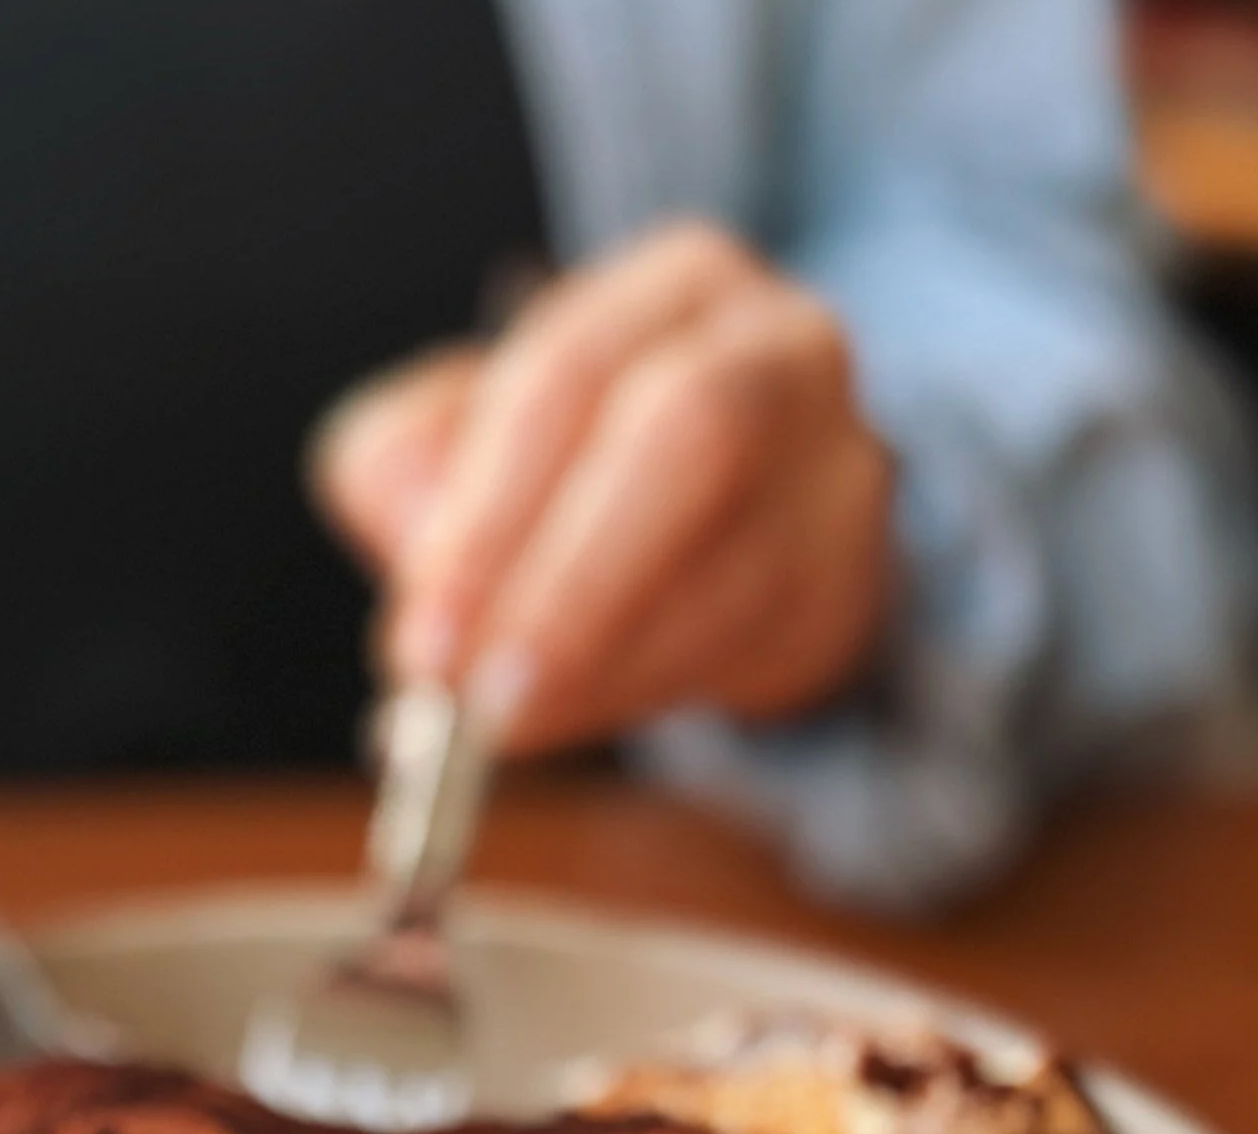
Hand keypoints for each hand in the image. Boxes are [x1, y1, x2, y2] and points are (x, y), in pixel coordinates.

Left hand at [314, 223, 892, 752]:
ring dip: (604, 669)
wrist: (716, 529)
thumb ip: (405, 467)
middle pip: (690, 432)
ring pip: (735, 568)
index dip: (487, 515)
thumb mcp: (458, 439)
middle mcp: (783, 347)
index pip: (571, 374)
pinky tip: (581, 714)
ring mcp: (839, 465)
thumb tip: (411, 546)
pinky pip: (758, 649)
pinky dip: (651, 693)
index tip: (424, 641)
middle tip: (480, 705)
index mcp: (678, 284)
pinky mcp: (851, 582)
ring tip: (506, 726)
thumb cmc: (568, 468)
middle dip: (570, 585)